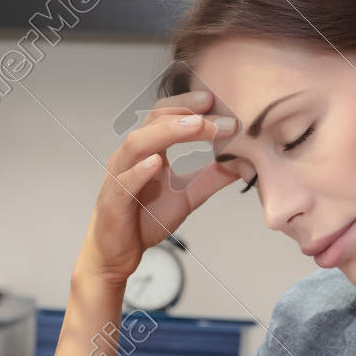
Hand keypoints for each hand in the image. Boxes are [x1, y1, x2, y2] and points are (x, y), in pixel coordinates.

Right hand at [76, 89, 240, 284]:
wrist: (116, 255)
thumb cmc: (143, 220)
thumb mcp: (186, 196)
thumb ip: (211, 177)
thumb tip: (242, 162)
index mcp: (147, 150)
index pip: (165, 116)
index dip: (188, 106)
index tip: (216, 100)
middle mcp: (131, 157)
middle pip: (153, 121)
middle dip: (184, 113)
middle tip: (212, 107)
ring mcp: (119, 177)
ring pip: (137, 144)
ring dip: (167, 132)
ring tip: (195, 125)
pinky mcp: (113, 202)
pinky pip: (124, 183)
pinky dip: (140, 171)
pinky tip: (157, 163)